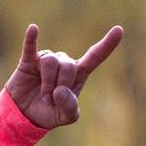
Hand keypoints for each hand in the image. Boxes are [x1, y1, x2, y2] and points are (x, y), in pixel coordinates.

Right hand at [4, 22, 123, 129]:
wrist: (26, 115)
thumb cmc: (51, 113)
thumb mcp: (66, 117)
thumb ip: (70, 107)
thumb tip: (60, 90)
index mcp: (79, 74)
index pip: (95, 56)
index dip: (107, 44)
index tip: (119, 30)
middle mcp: (64, 63)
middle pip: (69, 65)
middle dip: (60, 85)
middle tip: (52, 100)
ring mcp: (46, 60)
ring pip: (51, 61)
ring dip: (47, 82)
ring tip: (43, 95)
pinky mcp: (28, 61)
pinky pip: (30, 48)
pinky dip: (31, 39)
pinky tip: (33, 29)